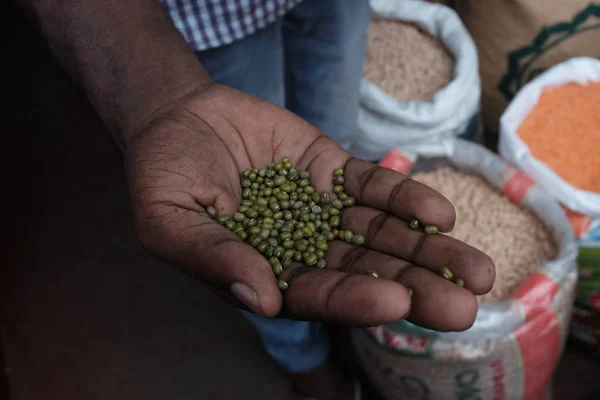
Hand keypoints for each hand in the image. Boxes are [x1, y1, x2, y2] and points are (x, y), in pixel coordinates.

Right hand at [125, 83, 494, 330]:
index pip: (317, 295)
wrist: (179, 117)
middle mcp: (305, 249)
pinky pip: (374, 188)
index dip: (354, 300)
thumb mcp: (170, 220)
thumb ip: (213, 258)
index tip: (394, 301)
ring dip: (429, 251)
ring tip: (476, 268)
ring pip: (382, 235)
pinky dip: (405, 199)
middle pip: (366, 273)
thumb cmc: (164, 175)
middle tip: (462, 306)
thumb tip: (262, 299)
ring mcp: (324, 210)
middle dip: (414, 288)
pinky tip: (438, 214)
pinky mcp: (334, 170)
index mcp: (268, 274)